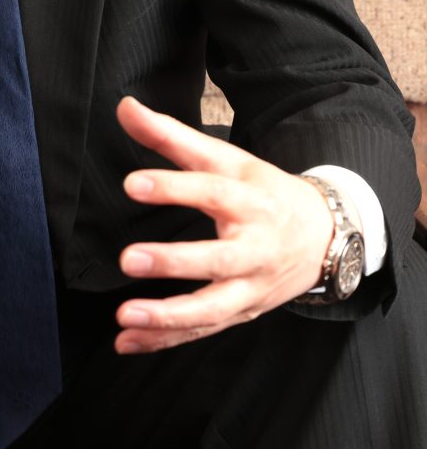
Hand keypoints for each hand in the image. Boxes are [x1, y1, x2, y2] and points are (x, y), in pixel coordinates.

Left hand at [114, 97, 337, 353]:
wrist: (322, 235)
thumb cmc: (262, 190)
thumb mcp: (225, 158)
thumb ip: (170, 135)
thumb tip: (125, 107)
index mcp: (249, 200)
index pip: (211, 190)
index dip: (172, 187)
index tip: (132, 183)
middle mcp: (254, 247)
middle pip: (216, 259)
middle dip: (173, 261)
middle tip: (127, 259)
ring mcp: (250, 286)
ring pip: (212, 309)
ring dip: (168, 318)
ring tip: (125, 316)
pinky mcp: (241, 312)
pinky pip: (202, 331)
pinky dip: (165, 340)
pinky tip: (127, 341)